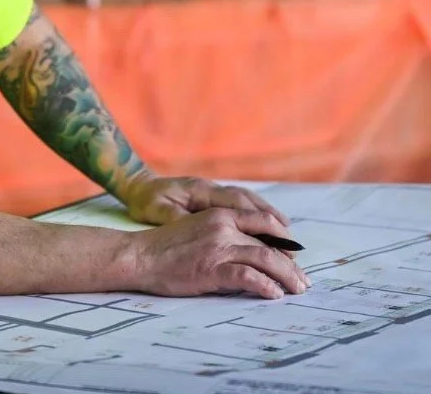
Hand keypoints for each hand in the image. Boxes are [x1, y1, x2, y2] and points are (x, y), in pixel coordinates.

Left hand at [121, 174, 290, 226]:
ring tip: (288, 236)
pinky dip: (257, 214)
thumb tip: (199, 229)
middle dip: (273, 222)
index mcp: (201, 191)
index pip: (238, 205)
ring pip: (249, 202)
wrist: (137, 185)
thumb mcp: (157, 211)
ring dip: (269, 217)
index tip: (279, 238)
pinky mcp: (212, 197)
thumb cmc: (146, 201)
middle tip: (292, 244)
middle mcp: (212, 189)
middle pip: (249, 203)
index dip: (261, 221)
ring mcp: (213, 191)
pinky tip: (268, 227)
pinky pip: (241, 204)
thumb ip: (179, 220)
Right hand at [126, 207, 309, 299]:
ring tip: (297, 291)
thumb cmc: (165, 248)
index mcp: (222, 215)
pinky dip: (265, 287)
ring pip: (266, 259)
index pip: (265, 222)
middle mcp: (224, 227)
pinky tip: (274, 295)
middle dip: (291, 265)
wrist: (139, 255)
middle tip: (303, 281)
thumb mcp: (198, 229)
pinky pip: (248, 278)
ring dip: (287, 277)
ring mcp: (219, 247)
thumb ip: (223, 234)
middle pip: (270, 244)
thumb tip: (251, 253)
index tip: (296, 255)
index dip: (285, 239)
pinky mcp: (212, 268)